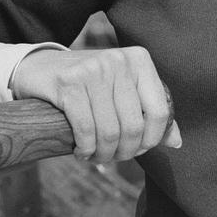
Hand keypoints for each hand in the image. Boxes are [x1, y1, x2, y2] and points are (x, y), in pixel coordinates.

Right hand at [10, 46, 181, 164]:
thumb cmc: (89, 83)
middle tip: (113, 157)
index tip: (138, 149)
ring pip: (109, 131)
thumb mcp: (123, 88)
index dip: (151, 140)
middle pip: (133, 126)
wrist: (40, 67)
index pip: (159, 111)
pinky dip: (85, 149)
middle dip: (124, 152)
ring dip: (103, 154)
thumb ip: (150, 111)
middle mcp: (118, 60)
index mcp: (139, 60)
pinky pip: (86, 129)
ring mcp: (93, 70)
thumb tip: (176, 142)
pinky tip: (81, 151)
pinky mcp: (68, 83)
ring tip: (96, 156)